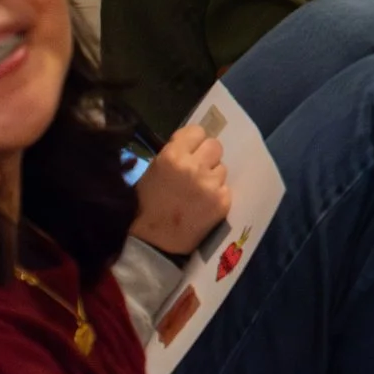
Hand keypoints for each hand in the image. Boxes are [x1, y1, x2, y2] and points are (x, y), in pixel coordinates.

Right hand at [129, 124, 231, 255]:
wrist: (152, 242)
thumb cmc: (147, 204)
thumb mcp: (153, 170)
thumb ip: (174, 153)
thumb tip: (192, 143)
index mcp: (173, 156)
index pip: (198, 131)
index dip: (194, 141)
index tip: (190, 150)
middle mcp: (195, 167)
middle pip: (215, 146)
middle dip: (207, 156)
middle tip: (198, 169)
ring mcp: (211, 185)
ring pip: (222, 168)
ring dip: (213, 176)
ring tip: (197, 191)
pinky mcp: (223, 202)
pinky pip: (226, 188)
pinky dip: (217, 194)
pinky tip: (203, 205)